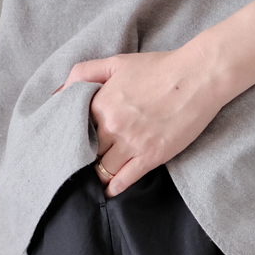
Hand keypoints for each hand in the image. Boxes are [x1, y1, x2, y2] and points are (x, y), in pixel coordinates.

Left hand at [60, 0, 254, 198]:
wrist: (197, 77)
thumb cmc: (159, 68)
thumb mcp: (116, 63)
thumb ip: (83, 74)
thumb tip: (57, 93)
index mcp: (100, 102)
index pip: (74, 130)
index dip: (72, 139)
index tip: (69, 145)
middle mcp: (112, 125)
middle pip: (86, 152)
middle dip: (81, 159)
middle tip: (78, 166)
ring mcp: (132, 143)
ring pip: (103, 169)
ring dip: (97, 175)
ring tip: (93, 179)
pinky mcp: (151, 156)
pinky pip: (124, 179)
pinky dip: (114, 188)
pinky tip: (109, 191)